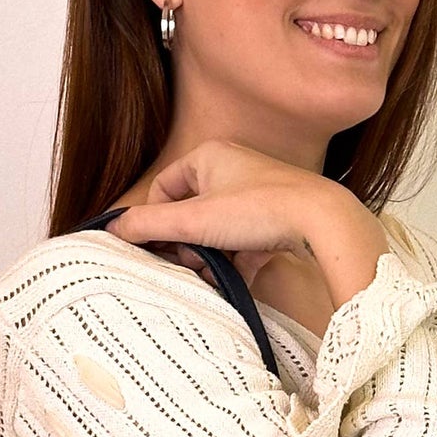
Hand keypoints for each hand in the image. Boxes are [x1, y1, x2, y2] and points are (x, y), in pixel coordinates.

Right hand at [109, 139, 373, 290]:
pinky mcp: (277, 217)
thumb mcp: (194, 220)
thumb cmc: (259, 210)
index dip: (158, 221)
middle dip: (189, 244)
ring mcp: (257, 193)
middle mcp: (233, 168)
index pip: (164, 188)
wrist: (323, 222)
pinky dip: (240, 262)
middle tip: (195, 264)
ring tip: (218, 274)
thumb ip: (148, 226)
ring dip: (213, 257)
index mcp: (208, 156)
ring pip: (219, 231)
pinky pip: (246, 242)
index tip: (163, 248)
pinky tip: (241, 280)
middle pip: (192, 213)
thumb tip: (112, 229)